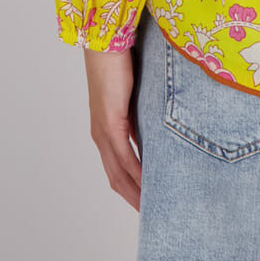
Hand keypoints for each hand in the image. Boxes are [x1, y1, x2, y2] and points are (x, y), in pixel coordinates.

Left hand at [83, 47, 141, 210]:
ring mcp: (104, 132)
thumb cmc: (120, 64)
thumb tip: (158, 134)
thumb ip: (142, 118)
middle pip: (116, 179)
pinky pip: (124, 156)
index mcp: (105, 132)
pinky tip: (148, 184)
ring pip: (118, 172)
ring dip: (135, 192)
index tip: (147, 203)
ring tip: (153, 208)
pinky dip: (136, 173)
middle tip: (152, 216)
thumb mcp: (136, 98)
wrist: (106, 44)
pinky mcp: (111, 122)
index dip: (130, 189)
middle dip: (134, 199)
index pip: (116, 170)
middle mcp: (101, 136)